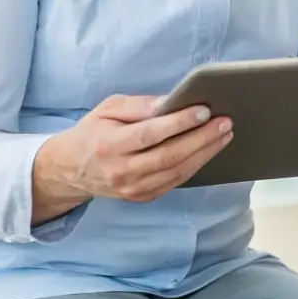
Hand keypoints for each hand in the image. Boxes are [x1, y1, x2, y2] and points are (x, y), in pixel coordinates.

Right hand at [35, 94, 232, 210]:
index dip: (179, 123)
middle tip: (225, 122)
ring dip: (205, 152)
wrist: (72, 169)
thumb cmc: (94, 132)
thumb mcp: (108, 109)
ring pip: (177, 171)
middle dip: (202, 138)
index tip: (204, 110)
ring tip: (225, 134)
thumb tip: (172, 101)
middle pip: (169, 155)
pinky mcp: (142, 197)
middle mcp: (121, 171)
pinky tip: (209, 150)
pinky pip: (175, 181)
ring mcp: (132, 188)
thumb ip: (139, 105)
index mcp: (110, 145)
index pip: (150, 134)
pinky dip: (195, 165)